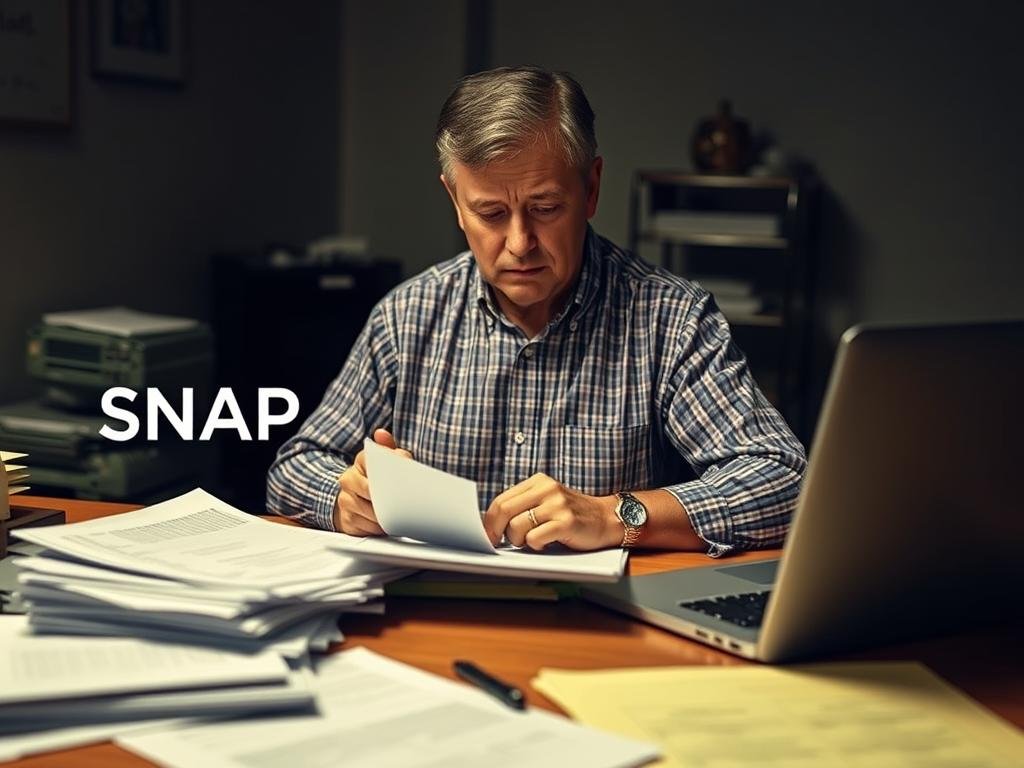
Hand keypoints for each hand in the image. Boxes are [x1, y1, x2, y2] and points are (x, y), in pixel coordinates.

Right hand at [334, 428, 412, 535]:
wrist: (354, 500)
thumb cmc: (377, 479)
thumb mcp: (387, 461)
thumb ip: (390, 449)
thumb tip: (381, 433)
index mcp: (361, 461)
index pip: (374, 462)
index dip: (391, 469)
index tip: (404, 474)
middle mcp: (348, 479)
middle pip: (371, 489)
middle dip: (389, 496)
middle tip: (406, 499)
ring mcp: (345, 500)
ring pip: (370, 510)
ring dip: (386, 515)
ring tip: (401, 513)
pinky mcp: (347, 519)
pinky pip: (368, 527)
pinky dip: (381, 527)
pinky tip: (389, 524)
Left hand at [483, 473, 621, 550]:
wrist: (606, 518)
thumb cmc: (571, 515)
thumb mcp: (547, 501)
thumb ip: (523, 506)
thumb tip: (492, 524)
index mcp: (538, 482)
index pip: (501, 500)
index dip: (489, 520)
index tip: (487, 534)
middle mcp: (546, 489)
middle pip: (504, 510)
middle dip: (496, 531)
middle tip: (496, 543)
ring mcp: (557, 504)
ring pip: (517, 526)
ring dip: (518, 540)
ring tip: (531, 541)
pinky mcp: (566, 522)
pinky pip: (535, 538)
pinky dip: (534, 545)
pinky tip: (545, 543)